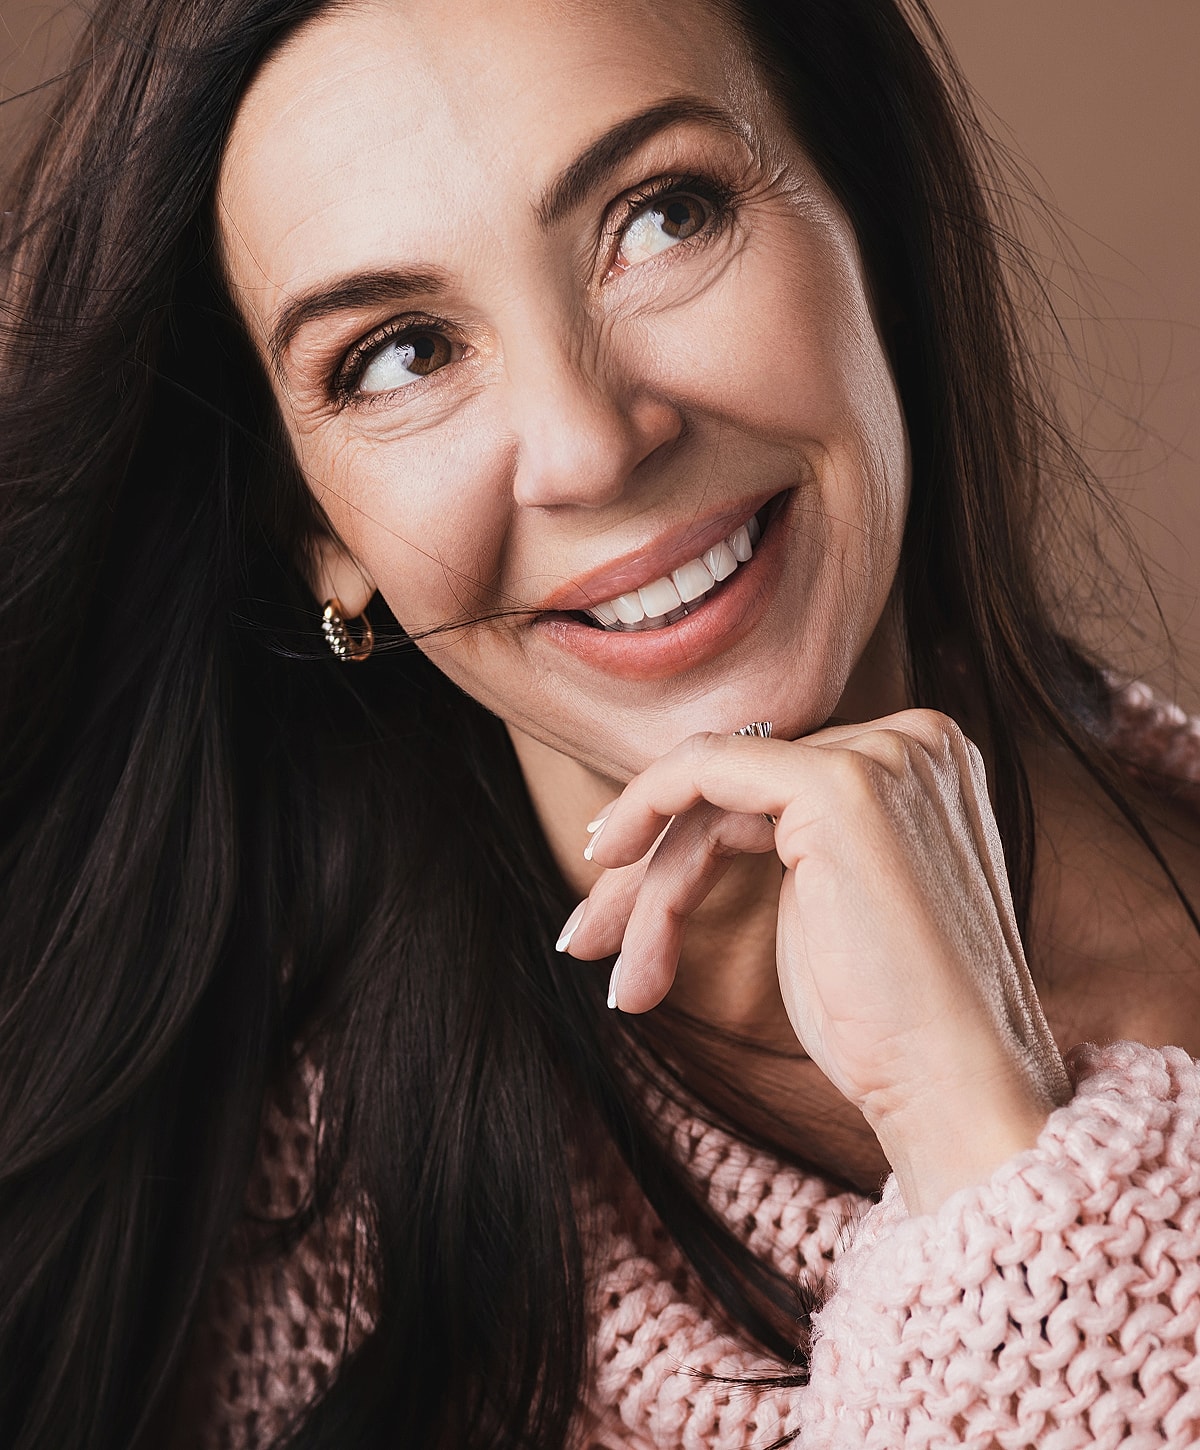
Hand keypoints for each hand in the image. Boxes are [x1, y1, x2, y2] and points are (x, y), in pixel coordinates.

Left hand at [560, 709, 1071, 1212]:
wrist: (954, 1090)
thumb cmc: (891, 1024)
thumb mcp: (827, 908)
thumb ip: (783, 843)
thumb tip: (679, 823)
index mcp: (921, 765)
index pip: (769, 786)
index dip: (683, 839)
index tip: (620, 899)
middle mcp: (913, 742)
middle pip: (736, 790)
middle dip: (651, 869)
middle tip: (588, 940)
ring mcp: (883, 757)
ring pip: (709, 794)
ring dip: (648, 888)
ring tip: (618, 976)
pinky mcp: (839, 786)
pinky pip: (701, 769)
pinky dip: (642, 807)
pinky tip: (606, 869)